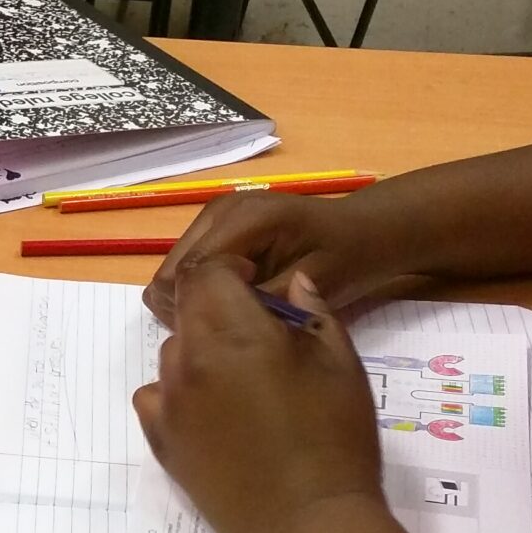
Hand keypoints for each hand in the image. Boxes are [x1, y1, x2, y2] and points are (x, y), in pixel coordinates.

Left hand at [132, 261, 383, 532]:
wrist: (305, 522)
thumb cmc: (334, 437)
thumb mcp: (341, 363)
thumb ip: (311, 312)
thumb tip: (291, 282)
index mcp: (230, 332)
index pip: (204, 273)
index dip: (230, 272)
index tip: (256, 287)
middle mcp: (186, 360)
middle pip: (186, 312)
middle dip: (218, 312)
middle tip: (260, 340)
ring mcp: (166, 402)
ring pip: (173, 354)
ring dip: (201, 353)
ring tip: (244, 383)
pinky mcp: (158, 439)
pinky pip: (156, 396)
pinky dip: (178, 392)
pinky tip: (214, 412)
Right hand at [144, 181, 435, 326]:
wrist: (362, 232)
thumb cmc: (348, 257)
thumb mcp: (313, 284)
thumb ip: (260, 299)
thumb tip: (214, 321)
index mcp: (245, 217)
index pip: (188, 271)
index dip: (201, 307)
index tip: (240, 320)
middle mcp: (219, 210)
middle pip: (169, 272)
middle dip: (193, 305)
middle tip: (236, 322)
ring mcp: (212, 216)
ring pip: (169, 274)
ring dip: (194, 300)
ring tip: (238, 309)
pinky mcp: (211, 228)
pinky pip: (183, 270)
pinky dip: (198, 292)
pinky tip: (234, 298)